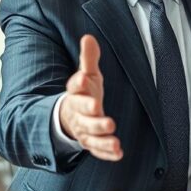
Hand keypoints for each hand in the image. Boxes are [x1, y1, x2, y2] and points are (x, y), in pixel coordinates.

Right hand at [59, 35, 121, 160]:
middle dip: (90, 112)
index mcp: (76, 94)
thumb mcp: (87, 76)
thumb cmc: (84, 94)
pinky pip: (98, 150)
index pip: (74, 88)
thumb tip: (88, 37)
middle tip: (98, 108)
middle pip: (82, 114)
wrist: (71, 118)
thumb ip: (88, 59)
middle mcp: (78, 113)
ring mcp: (84, 130)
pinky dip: (107, 153)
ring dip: (102, 137)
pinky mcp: (92, 143)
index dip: (78, 83)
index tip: (82, 77)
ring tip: (114, 138)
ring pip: (91, 135)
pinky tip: (119, 153)